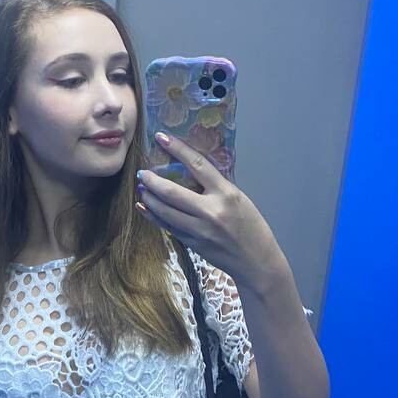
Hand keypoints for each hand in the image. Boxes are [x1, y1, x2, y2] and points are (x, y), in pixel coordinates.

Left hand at [135, 131, 282, 284]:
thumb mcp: (239, 199)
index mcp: (226, 193)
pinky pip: (168, 226)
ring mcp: (200, 229)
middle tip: (142, 172)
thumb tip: (192, 170)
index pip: (197, 164)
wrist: (256, 260)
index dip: (177, 149)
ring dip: (149, 198)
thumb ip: (217, 186)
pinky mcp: (193, 243)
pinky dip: (154, 215)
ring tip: (142, 188)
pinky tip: (145, 207)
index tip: (162, 137)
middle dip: (152, 180)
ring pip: (165, 211)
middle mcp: (211, 210)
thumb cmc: (251, 226)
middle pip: (172, 192)